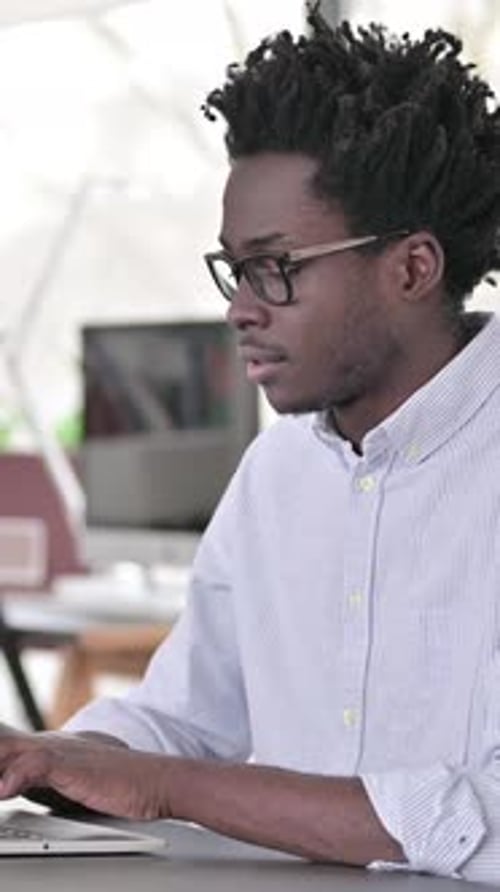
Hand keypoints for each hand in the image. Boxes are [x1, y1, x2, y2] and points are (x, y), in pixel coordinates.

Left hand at [0, 726, 171, 819]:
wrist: (159, 782)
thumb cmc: (121, 789)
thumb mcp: (71, 786)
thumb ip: (40, 783)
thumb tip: (9, 786)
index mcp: (48, 748)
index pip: (6, 743)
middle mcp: (50, 743)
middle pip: (3, 740)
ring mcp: (60, 750)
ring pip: (9, 749)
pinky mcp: (72, 764)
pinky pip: (34, 766)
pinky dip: (14, 777)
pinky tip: (4, 790)